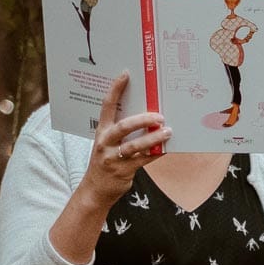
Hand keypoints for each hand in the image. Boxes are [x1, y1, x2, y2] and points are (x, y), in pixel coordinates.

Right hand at [79, 73, 170, 206]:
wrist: (95, 190)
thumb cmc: (106, 161)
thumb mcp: (107, 143)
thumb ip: (121, 130)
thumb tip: (145, 115)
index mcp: (101, 131)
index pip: (106, 106)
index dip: (115, 89)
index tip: (126, 75)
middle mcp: (105, 142)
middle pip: (124, 126)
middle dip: (143, 119)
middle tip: (159, 115)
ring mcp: (113, 157)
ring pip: (136, 145)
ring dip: (154, 138)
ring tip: (168, 131)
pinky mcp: (123, 171)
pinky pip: (144, 160)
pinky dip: (157, 153)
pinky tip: (167, 148)